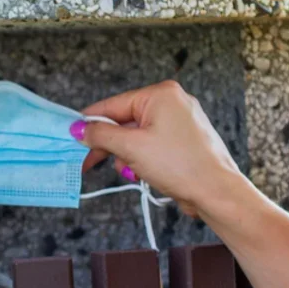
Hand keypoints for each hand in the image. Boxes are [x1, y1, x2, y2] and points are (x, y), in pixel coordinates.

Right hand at [75, 80, 243, 217]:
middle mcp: (172, 102)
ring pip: (137, 135)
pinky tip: (143, 173)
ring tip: (132, 171)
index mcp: (161, 94)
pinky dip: (143, 158)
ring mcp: (181, 120)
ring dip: (127, 155)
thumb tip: (79, 129)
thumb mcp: (131, 148)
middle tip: (89, 161)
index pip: (113, 105)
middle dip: (110, 144)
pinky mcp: (185, 139)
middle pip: (125, 120)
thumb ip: (101, 135)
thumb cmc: (180, 165)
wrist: (217, 193)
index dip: (90, 122)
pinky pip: (152, 143)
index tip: (71, 135)